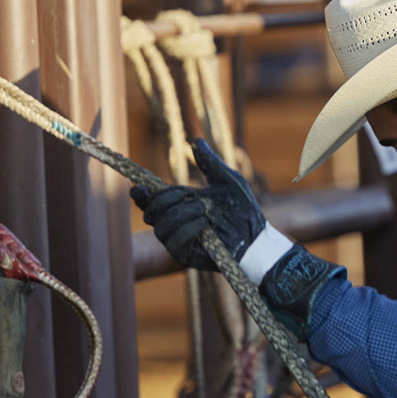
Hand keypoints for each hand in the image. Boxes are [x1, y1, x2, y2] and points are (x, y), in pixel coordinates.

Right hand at [131, 139, 345, 339]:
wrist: (257, 236)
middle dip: (164, 199)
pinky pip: (175, 242)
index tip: (139, 188)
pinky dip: (189, 229)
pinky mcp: (185, 256)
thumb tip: (197, 141)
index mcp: (179, 205)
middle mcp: (174, 223)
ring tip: (203, 209)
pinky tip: (205, 225)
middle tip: (185, 193)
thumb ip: (211, 163)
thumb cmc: (243, 209)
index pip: (150, 201)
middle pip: (150, 212)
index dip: (140, 194)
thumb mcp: (227, 181)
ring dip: (181, 213)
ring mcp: (177, 241)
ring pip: (161, 226)